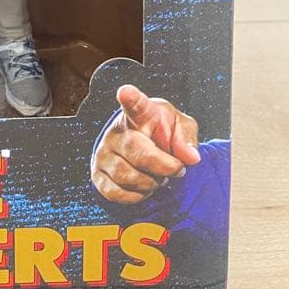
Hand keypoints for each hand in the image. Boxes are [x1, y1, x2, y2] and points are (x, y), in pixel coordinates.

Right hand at [91, 84, 200, 204]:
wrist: (143, 149)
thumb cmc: (162, 133)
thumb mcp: (180, 127)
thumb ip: (187, 138)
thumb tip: (191, 158)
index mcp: (140, 113)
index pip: (134, 104)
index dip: (130, 98)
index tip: (125, 92)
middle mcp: (116, 130)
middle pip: (137, 152)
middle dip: (163, 167)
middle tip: (176, 168)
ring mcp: (104, 152)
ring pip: (126, 176)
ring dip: (150, 184)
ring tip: (157, 177)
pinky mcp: (97, 174)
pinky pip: (116, 193)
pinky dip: (136, 196)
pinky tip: (143, 187)